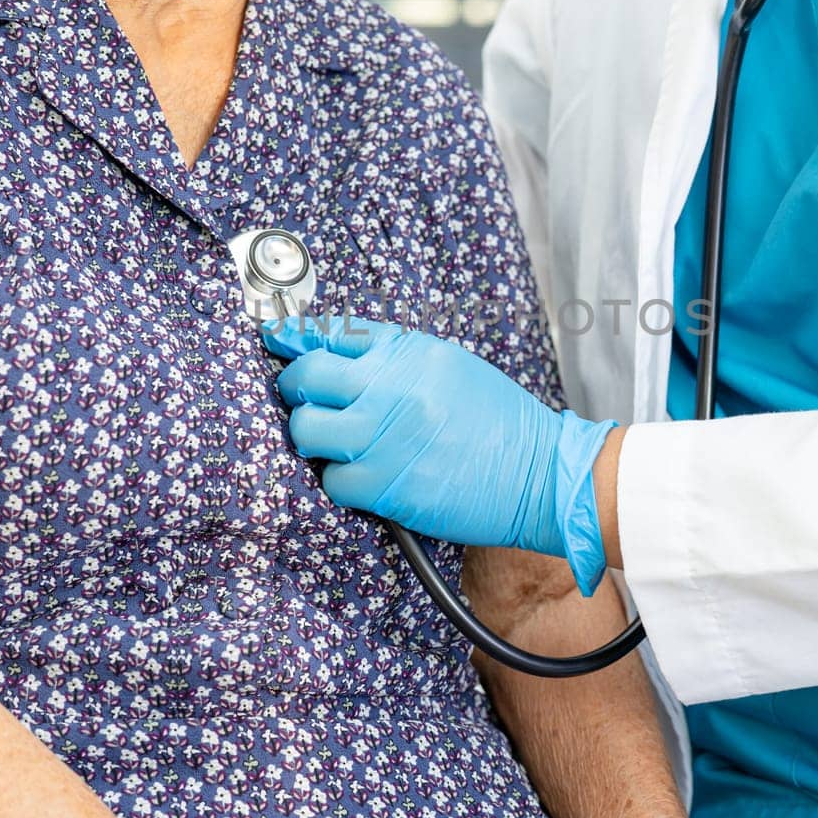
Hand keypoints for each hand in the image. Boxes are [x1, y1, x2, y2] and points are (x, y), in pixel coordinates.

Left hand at [264, 317, 615, 594]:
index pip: (332, 332)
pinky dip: (340, 480)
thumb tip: (333, 345)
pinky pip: (331, 479)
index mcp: (409, 353)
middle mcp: (392, 388)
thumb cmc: (498, 422)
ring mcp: (385, 438)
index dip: (296, 337)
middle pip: (307, 377)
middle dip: (296, 388)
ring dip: (313, 435)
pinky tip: (365, 476)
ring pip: (307, 430)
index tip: (278, 338)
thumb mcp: (448, 367)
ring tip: (336, 441)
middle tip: (305, 398)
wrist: (539, 473)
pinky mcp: (385, 486)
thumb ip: (393, 356)